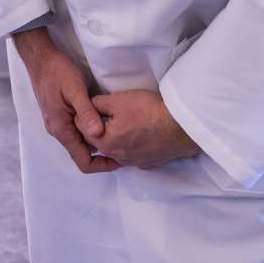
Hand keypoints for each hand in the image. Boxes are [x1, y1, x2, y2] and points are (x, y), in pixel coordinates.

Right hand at [12, 27, 118, 174]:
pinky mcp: (60, 115)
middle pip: (82, 154)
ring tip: (117, 135)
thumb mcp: (75, 89)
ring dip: (97, 143)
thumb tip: (99, 134)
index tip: (121, 159)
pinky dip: (91, 132)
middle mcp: (58, 131)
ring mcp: (58, 124)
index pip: (83, 161)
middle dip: (103, 155)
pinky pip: (77, 132)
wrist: (40, 59)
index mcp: (61, 129)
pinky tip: (103, 122)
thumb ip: (86, 113)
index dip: (103, 166)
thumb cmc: (57, 72)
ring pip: (80, 143)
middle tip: (124, 146)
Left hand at [81, 90, 199, 168]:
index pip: (82, 129)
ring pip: (115, 149)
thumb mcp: (117, 100)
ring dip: (114, 137)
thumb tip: (88, 105)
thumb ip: (96, 104)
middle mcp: (117, 157)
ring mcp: (133, 162)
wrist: (181, 126)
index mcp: (105, 142)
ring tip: (123, 122)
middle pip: (98, 141)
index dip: (84, 114)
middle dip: (97, 127)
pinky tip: (138, 134)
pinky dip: (131, 145)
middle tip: (105, 111)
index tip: (91, 105)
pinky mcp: (148, 163)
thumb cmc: (147, 110)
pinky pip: (132, 154)